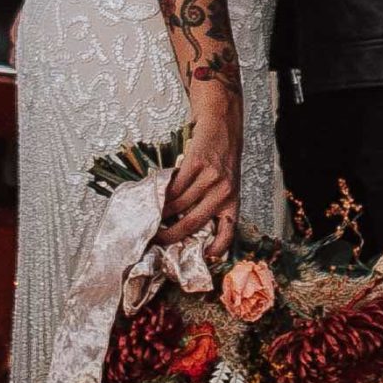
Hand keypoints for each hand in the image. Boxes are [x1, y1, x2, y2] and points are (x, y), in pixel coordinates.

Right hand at [156, 77, 240, 252]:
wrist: (223, 123)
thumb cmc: (223, 157)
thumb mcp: (226, 184)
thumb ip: (212, 204)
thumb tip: (186, 228)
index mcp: (233, 201)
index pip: (228, 234)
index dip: (214, 250)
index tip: (199, 258)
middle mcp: (224, 192)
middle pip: (192, 223)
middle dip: (170, 235)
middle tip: (155, 240)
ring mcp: (210, 177)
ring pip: (178, 204)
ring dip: (160, 212)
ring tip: (150, 216)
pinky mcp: (196, 163)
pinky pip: (174, 185)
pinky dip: (161, 193)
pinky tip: (154, 195)